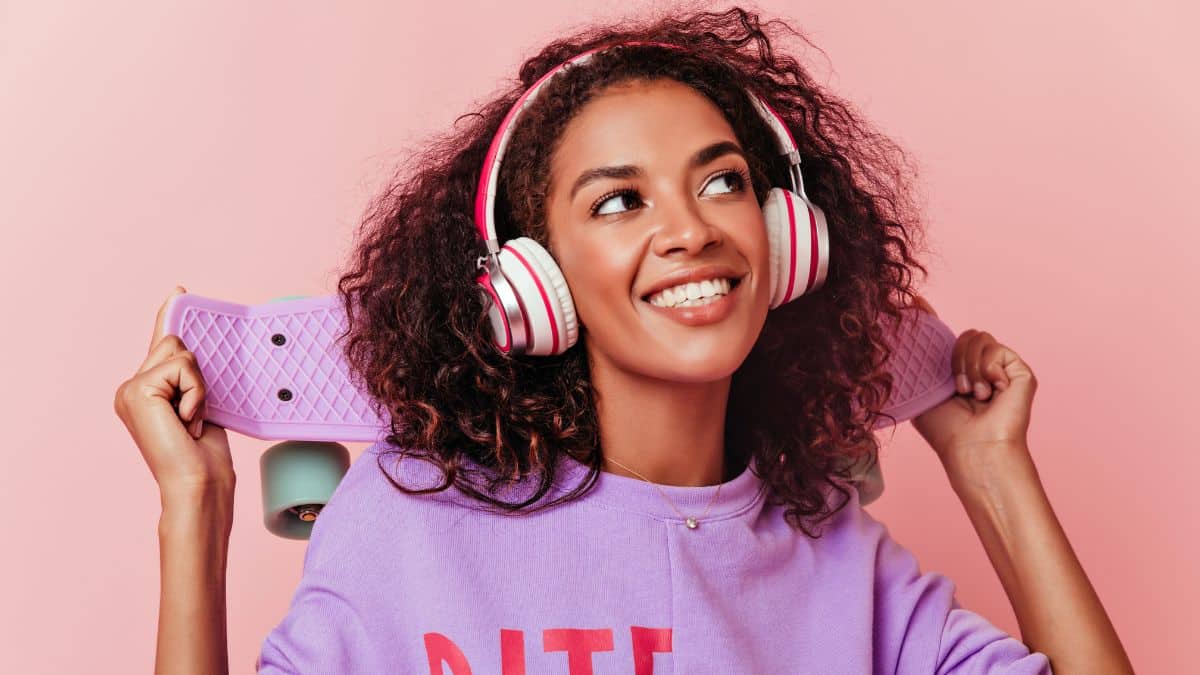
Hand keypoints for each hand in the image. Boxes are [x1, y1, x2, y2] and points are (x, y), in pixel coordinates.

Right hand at [113, 286, 233, 501]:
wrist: (197, 482)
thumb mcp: (200, 404)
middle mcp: (130, 387)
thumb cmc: (203, 453)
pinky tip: (186, 420)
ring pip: (180, 352)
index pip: (159, 343)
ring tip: (191, 419)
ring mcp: (129, 388)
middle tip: (194, 414)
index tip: (179, 291)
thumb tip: (194, 348)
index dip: (168, 315)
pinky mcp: (137, 390)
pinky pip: (182, 367)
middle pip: (175, 342)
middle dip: (197, 374)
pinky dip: (194, 392)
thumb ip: (190, 377)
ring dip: (198, 385)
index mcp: (145, 389)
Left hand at [904, 296, 1037, 463]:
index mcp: (959, 372)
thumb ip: (920, 351)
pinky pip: (996, 349)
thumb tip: (917, 309)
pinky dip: (987, 370)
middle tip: (958, 389)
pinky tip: (991, 392)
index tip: (914, 302)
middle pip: (964, 334)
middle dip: (955, 359)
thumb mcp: (923, 385)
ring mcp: (1002, 369)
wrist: (972, 448)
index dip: (931, 319)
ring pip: (978, 338)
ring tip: (974, 394)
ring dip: (969, 367)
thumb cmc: (946, 428)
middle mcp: (982, 368)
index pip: (948, 337)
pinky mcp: (1021, 372)